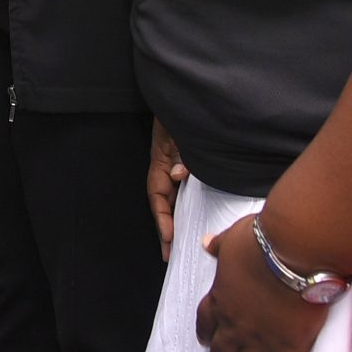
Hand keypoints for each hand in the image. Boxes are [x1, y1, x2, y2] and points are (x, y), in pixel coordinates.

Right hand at [149, 119, 189, 260]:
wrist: (188, 97)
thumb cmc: (183, 111)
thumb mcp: (180, 131)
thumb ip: (180, 152)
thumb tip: (179, 175)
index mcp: (161, 161)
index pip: (157, 194)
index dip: (161, 217)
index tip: (168, 236)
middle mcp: (168, 167)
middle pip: (165, 202)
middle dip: (166, 228)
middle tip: (169, 254)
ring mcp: (180, 167)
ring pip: (175, 198)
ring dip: (177, 220)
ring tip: (179, 244)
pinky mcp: (192, 165)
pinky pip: (188, 190)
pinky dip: (188, 206)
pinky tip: (195, 218)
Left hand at [195, 215, 330, 351]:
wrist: (293, 254)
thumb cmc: (263, 242)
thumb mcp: (233, 238)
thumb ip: (220, 246)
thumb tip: (207, 242)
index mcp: (221, 298)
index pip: (206, 320)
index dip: (204, 332)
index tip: (204, 341)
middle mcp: (236, 325)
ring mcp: (262, 342)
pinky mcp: (290, 350)